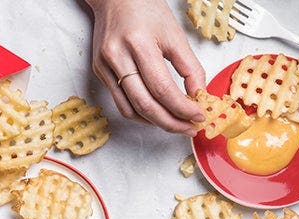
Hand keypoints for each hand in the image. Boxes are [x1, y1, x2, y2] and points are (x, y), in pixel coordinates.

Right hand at [87, 0, 205, 135]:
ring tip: (175, 123)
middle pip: (146, 105)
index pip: (163, 89)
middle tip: (188, 128)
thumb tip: (198, 96)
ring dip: (155, 123)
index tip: (198, 116)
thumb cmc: (145, 10)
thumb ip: (190, 67)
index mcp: (139, 44)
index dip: (182, 108)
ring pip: (131, 110)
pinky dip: (140, 114)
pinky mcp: (100, 72)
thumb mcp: (175, 34)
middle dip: (171, 123)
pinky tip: (155, 114)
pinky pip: (121, 104)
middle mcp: (118, 56)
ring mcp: (105, 67)